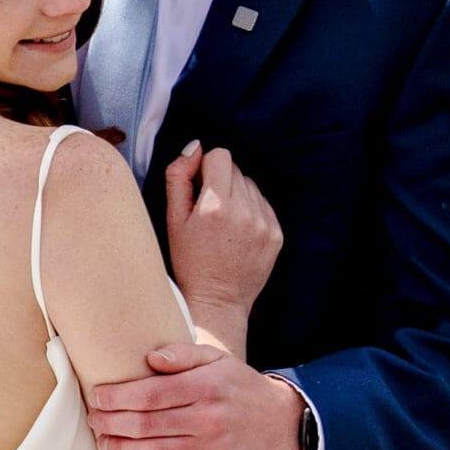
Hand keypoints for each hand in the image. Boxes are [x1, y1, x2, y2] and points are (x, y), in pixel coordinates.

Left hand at [89, 342, 306, 449]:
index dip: (118, 396)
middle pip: (147, 423)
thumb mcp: (218, 361)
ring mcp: (213, 449)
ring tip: (104, 443)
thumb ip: (183, 356)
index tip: (97, 396)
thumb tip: (149, 358)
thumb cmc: (241, 388)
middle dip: (112, 422)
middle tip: (94, 420)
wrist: (285, 424)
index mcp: (205, 386)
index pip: (150, 392)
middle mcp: (208, 418)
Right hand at [164, 143, 282, 346]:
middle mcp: (244, 213)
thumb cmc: (189, 262)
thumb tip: (194, 148)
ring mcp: (265, 224)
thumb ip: (178, 177)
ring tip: (223, 223)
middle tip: (209, 210)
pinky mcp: (277, 234)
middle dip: (221, 182)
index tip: (199, 188)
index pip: (220, 156)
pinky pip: (263, 204)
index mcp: (216, 207)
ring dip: (237, 195)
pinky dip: (251, 211)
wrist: (217, 301)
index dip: (206, 168)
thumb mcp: (173, 220)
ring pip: (250, 186)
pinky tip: (237, 232)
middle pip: (236, 169)